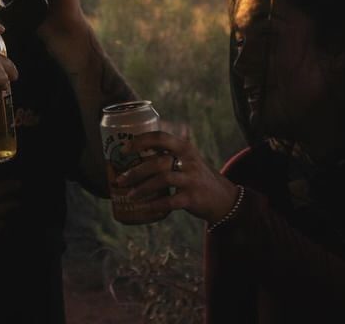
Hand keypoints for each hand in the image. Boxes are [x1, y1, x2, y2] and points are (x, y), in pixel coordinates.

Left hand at [116, 131, 239, 223]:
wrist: (223, 198)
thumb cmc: (196, 176)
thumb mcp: (186, 158)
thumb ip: (166, 153)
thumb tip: (131, 153)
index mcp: (184, 147)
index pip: (160, 137)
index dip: (140, 141)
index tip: (123, 149)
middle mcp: (189, 161)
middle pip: (157, 162)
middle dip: (135, 171)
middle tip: (120, 180)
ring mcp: (192, 179)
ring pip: (162, 180)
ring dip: (142, 188)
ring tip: (129, 195)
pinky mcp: (193, 198)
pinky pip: (170, 201)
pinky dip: (154, 204)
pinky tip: (144, 207)